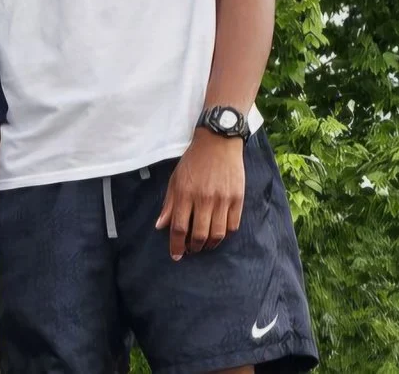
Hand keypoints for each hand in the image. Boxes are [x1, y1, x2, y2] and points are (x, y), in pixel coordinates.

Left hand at [155, 132, 245, 258]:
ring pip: (217, 234)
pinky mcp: (238, 199)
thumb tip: (160, 226)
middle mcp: (204, 199)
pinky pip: (233, 225)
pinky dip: (225, 234)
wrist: (218, 143)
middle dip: (194, 248)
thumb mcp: (175, 180)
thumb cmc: (193, 162)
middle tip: (191, 250)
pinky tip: (219, 234)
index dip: (176, 245)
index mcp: (185, 194)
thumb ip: (169, 204)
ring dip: (210, 245)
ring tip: (204, 246)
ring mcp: (223, 200)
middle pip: (200, 235)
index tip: (176, 256)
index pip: (180, 228)